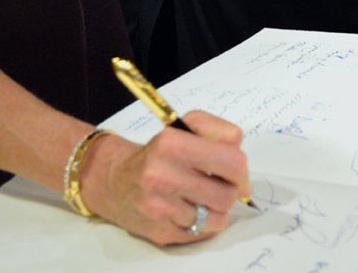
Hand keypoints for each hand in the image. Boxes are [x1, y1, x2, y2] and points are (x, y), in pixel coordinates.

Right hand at [81, 110, 250, 244]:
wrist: (114, 180)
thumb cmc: (159, 152)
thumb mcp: (187, 125)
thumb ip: (222, 134)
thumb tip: (243, 175)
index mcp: (171, 143)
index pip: (232, 162)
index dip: (240, 169)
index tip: (234, 171)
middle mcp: (161, 176)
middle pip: (228, 194)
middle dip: (230, 189)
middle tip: (218, 183)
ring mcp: (159, 208)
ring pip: (218, 217)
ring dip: (216, 207)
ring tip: (201, 196)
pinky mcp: (160, 232)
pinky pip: (203, 232)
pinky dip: (204, 223)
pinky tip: (190, 210)